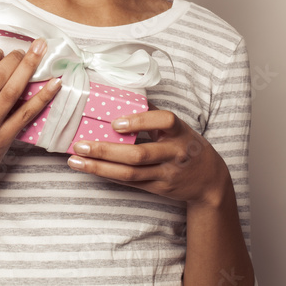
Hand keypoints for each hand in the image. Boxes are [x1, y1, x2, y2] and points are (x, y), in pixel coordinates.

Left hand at [66, 105, 231, 206]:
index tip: (115, 122)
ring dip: (100, 167)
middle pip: (139, 154)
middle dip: (106, 150)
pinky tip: (91, 169)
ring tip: (76, 159)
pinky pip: (130, 183)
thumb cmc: (188, 146)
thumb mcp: (180, 128)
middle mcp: (175, 153)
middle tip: (80, 143)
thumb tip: (124, 97)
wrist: (208, 180)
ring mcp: (167, 174)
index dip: (140, 121)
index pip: (165, 121)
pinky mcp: (159, 188)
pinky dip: (108, 175)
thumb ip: (155, 115)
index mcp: (181, 132)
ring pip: (130, 173)